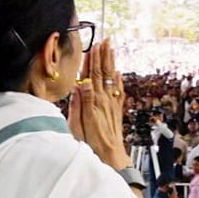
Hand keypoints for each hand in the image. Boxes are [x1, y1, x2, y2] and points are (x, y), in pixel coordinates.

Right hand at [68, 41, 128, 169]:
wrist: (111, 156)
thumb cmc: (92, 144)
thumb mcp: (80, 125)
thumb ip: (81, 103)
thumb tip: (80, 85)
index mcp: (94, 102)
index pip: (91, 76)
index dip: (92, 60)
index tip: (93, 46)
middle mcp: (105, 100)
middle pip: (103, 73)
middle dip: (103, 56)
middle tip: (105, 41)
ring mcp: (112, 104)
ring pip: (111, 78)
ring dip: (110, 63)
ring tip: (111, 49)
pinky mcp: (116, 110)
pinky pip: (118, 91)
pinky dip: (117, 80)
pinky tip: (117, 72)